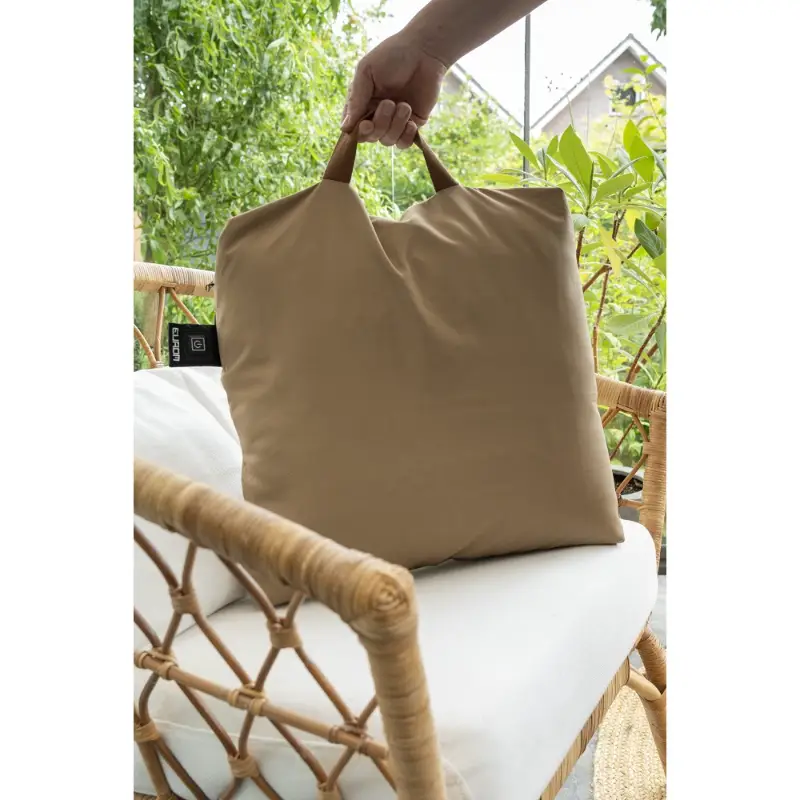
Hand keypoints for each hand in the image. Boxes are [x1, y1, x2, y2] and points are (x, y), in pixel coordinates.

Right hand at [341, 33, 447, 148]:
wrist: (424, 51)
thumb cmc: (392, 56)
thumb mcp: (366, 71)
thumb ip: (356, 98)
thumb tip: (345, 127)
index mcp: (362, 103)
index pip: (354, 128)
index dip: (359, 132)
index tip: (366, 123)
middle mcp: (376, 114)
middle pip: (371, 137)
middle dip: (380, 124)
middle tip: (389, 103)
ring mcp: (395, 121)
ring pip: (387, 141)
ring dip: (395, 125)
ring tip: (405, 105)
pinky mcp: (413, 124)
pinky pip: (404, 143)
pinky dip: (406, 137)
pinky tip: (411, 123)